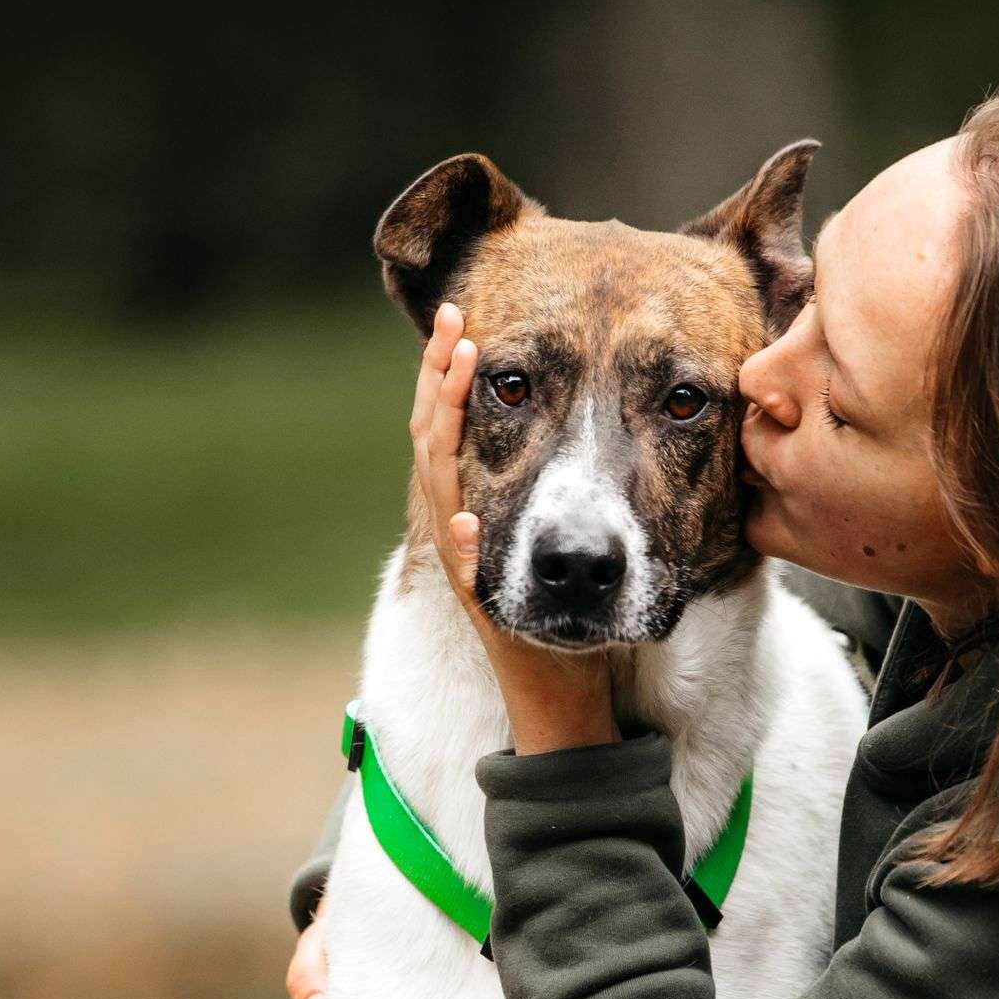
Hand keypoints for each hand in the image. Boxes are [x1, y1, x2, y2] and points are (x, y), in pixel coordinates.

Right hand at [412, 304, 618, 755]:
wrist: (557, 679)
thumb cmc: (565, 600)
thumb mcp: (545, 527)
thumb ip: (532, 477)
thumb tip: (547, 408)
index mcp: (470, 500)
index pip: (447, 422)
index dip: (448, 372)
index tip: (459, 319)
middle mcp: (457, 524)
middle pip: (432, 440)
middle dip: (441, 381)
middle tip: (451, 326)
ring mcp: (464, 563)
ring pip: (441, 490)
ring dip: (447, 436)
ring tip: (460, 383)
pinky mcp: (482, 605)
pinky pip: (464, 572)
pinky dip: (462, 544)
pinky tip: (465, 519)